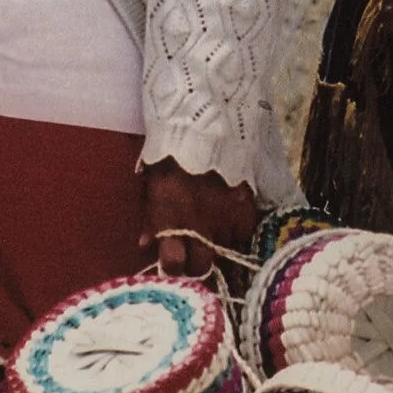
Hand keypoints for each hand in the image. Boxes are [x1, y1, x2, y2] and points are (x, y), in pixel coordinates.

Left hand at [140, 160, 256, 275]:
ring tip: (211, 238)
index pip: (173, 264)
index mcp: (170, 221)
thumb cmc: (168, 152)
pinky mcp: (246, 206)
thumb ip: (151, 217)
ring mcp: (225, 218)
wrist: (201, 124)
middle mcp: (199, 226)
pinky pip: (244, 233)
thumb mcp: (151, 183)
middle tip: (193, 259)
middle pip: (202, 266)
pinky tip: (230, 224)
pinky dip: (237, 231)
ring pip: (224, 250)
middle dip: (195, 266)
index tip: (171, 264)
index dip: (171, 268)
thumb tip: (146, 243)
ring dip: (215, 247)